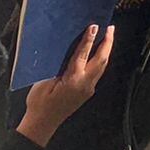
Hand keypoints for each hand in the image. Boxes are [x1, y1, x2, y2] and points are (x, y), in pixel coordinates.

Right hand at [16, 24, 114, 147]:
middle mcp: (85, 83)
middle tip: (110, 28)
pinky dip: (100, 60)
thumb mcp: (43, 81)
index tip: (95, 26)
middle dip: (107, 42)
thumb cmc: (39, 102)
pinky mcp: (88, 92)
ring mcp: (88, 88)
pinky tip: (98, 54)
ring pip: (102, 66)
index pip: (83, 54)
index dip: (89, 39)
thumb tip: (67, 51)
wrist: (43, 123)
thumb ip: (57, 66)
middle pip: (101, 60)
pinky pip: (98, 72)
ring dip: (106, 51)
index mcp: (73, 79)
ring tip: (108, 36)